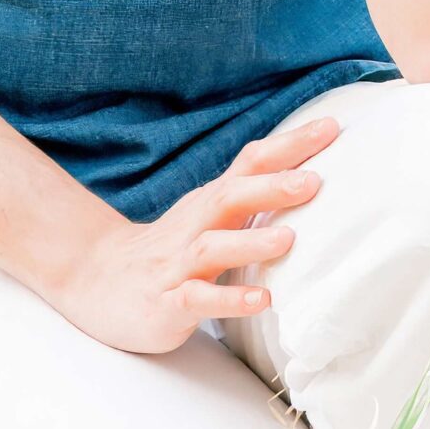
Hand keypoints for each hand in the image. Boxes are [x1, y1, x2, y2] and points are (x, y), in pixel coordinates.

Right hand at [39, 115, 343, 354]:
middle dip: (272, 186)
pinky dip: (230, 299)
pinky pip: (198, 298)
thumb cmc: (171, 249)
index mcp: (210, 202)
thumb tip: (312, 173)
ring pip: (213, 247)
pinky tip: (262, 300)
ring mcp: (179, 263)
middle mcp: (195, 225)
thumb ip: (251, 197)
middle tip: (315, 180)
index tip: (332, 127)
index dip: (289, 145)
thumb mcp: (209, 215)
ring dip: (251, 242)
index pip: (250, 164)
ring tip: (289, 239)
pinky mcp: (168, 301)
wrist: (97, 280)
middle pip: (230, 196)